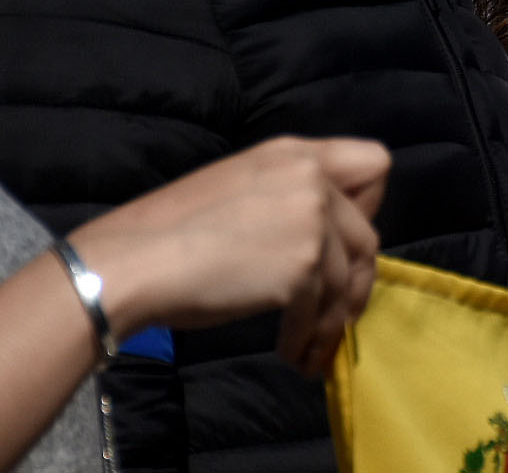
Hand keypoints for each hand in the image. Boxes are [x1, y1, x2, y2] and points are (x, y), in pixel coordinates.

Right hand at [69, 136, 388, 375]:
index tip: (341, 241)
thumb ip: (287, 199)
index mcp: (295, 153)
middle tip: (334, 313)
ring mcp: (310, 221)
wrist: (133, 262)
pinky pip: (320, 312)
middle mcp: (311, 178)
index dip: (369, 206)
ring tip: (310, 348)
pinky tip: (291, 354)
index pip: (374, 163)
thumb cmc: (169, 232)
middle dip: (354, 282)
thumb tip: (318, 240)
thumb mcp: (240, 189)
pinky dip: (307, 339)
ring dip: (330, 323)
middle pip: (367, 235)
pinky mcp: (303, 266)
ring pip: (348, 281)